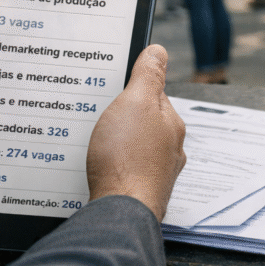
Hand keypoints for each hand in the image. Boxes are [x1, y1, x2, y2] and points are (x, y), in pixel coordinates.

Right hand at [86, 44, 185, 221]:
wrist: (119, 214)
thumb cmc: (127, 159)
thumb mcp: (135, 103)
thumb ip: (147, 76)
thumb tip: (159, 51)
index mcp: (170, 123)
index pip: (153, 94)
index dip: (131, 88)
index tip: (111, 87)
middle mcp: (168, 149)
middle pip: (143, 122)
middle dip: (122, 118)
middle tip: (97, 116)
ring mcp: (155, 173)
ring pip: (134, 148)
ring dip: (116, 143)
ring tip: (94, 142)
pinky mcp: (138, 192)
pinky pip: (124, 169)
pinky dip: (112, 165)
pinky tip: (98, 167)